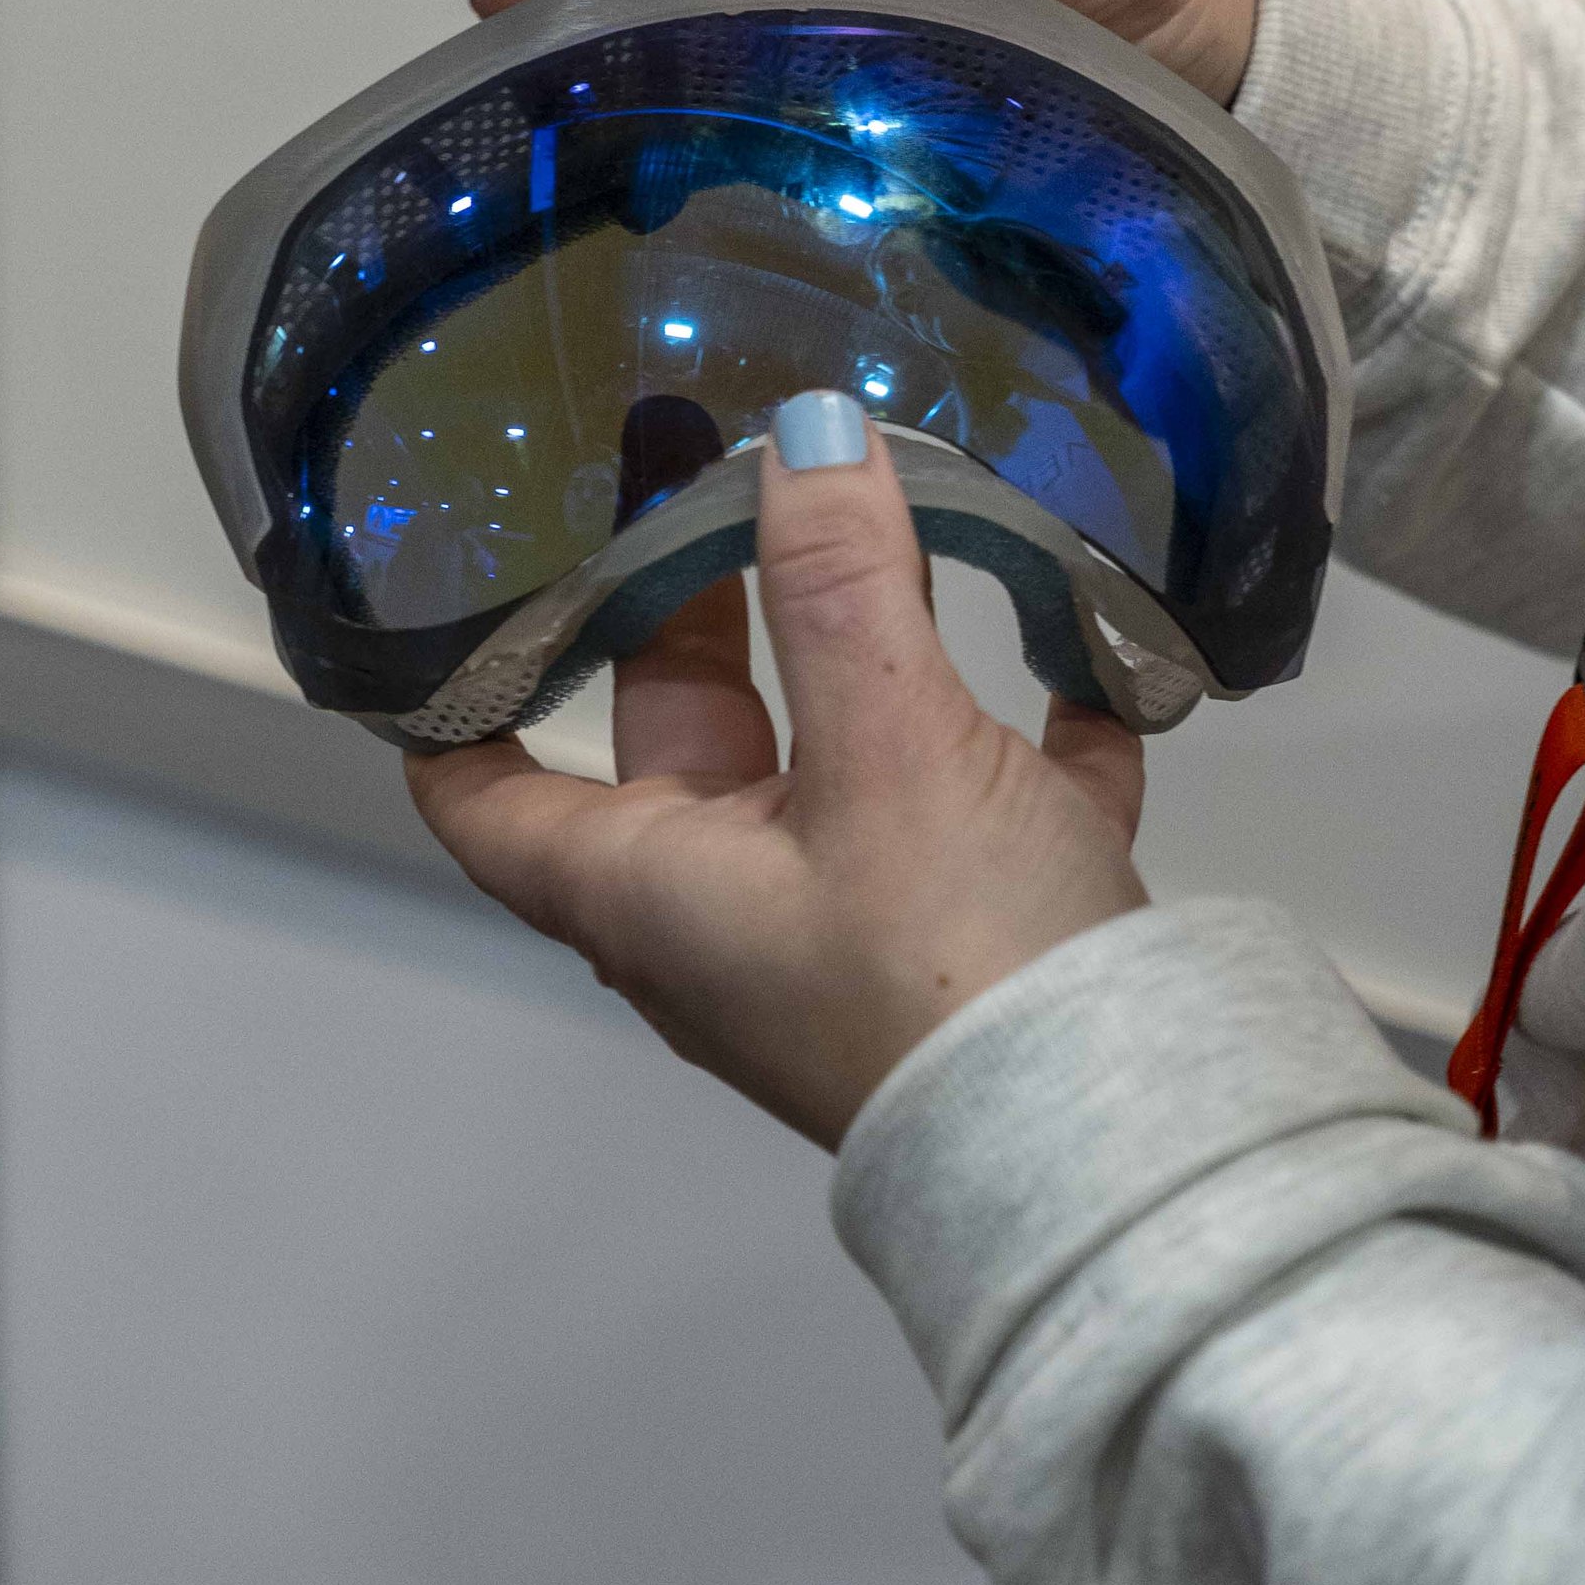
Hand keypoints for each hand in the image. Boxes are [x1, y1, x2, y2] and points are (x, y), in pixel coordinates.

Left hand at [406, 393, 1148, 1149]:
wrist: (1128, 1149)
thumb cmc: (949, 966)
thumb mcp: (886, 750)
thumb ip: (841, 588)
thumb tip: (801, 435)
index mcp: (648, 890)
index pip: (487, 796)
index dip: (457, 694)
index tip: (455, 580)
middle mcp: (731, 916)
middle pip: (680, 736)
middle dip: (692, 597)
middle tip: (709, 449)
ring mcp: (861, 930)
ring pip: (841, 755)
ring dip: (870, 642)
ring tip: (898, 502)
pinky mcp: (989, 938)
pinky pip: (989, 804)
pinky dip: (1025, 724)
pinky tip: (1082, 641)